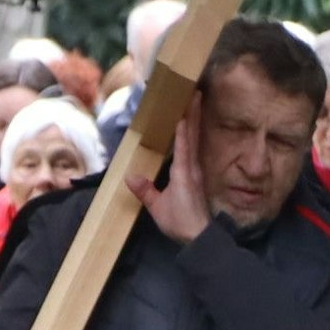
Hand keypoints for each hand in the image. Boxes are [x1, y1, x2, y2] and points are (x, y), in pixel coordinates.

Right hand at [126, 91, 210, 244]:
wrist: (199, 237)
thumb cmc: (180, 221)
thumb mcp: (158, 208)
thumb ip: (146, 191)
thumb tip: (130, 176)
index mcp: (183, 170)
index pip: (184, 140)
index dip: (185, 121)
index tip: (188, 101)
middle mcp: (192, 167)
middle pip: (194, 135)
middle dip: (195, 114)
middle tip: (197, 93)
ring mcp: (196, 172)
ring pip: (196, 141)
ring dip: (195, 123)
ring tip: (196, 106)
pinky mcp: (197, 178)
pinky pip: (195, 151)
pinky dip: (193, 137)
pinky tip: (192, 133)